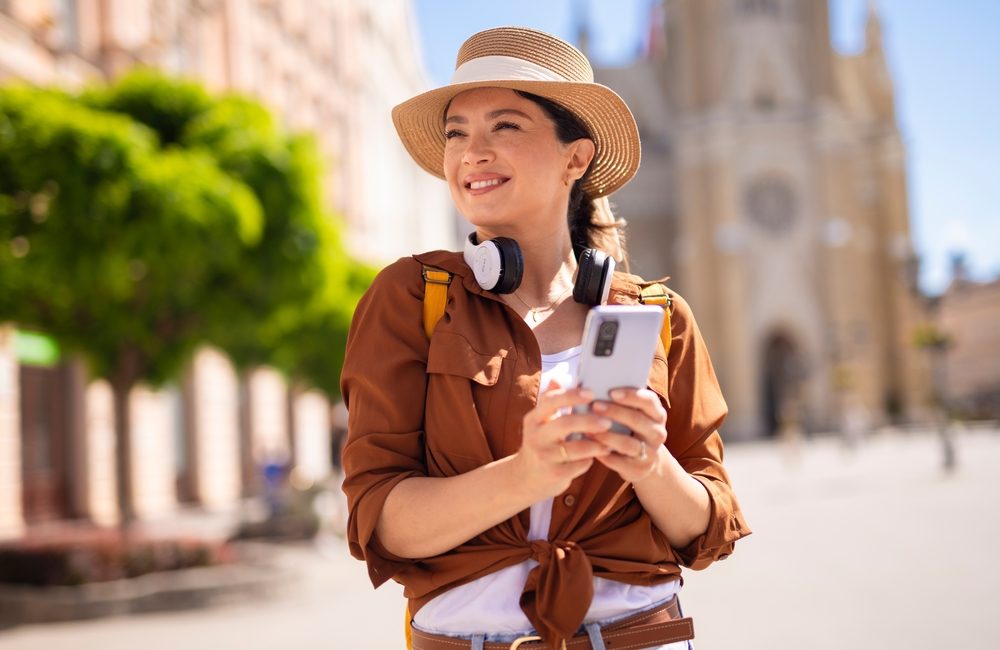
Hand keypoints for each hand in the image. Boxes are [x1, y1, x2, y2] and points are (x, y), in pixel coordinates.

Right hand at [515, 378, 612, 497]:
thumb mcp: (541, 422)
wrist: (525, 477)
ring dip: (595, 444)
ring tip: (608, 442)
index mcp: (534, 418)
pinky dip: (590, 461)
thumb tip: (561, 377)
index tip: (592, 393)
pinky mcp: (553, 474)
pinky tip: (598, 457)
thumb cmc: (541, 443)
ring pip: (574, 449)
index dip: (572, 396)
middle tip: (608, 421)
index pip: (552, 401)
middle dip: (589, 421)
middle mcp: (535, 436)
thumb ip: (552, 401)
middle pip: (564, 424)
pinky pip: (577, 466)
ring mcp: (544, 456)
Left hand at [587, 388, 667, 483]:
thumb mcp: (633, 414)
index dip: (631, 396)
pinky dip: (602, 453)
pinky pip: (619, 462)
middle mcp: (658, 433)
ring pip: (627, 443)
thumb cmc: (630, 429)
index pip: (649, 401)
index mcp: (657, 414)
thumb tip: (593, 384)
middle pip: (637, 420)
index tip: (611, 392)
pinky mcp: (639, 470)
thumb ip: (620, 400)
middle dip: (614, 412)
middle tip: (594, 406)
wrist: (643, 461)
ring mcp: (650, 453)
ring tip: (587, 429)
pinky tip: (589, 446)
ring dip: (605, 435)